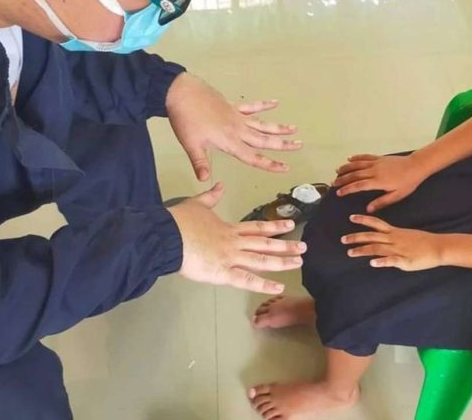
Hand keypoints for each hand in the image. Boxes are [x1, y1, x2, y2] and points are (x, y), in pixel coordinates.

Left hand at [166, 73, 301, 180]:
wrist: (181, 93)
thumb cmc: (185, 121)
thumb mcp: (191, 145)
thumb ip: (200, 163)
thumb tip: (204, 180)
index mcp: (230, 142)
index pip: (253, 157)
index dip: (270, 164)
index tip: (285, 168)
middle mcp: (238, 130)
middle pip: (264, 139)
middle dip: (282, 145)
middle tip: (299, 146)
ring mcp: (237, 116)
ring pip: (262, 124)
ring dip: (278, 127)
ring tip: (294, 129)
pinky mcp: (232, 106)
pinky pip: (251, 106)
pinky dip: (263, 105)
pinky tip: (275, 103)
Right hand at [168, 183, 305, 293]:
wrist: (168, 235)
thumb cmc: (179, 221)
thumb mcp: (197, 203)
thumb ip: (211, 196)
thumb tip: (219, 185)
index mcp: (228, 229)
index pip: (256, 227)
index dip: (274, 227)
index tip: (290, 225)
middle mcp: (234, 243)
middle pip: (265, 244)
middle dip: (285, 245)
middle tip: (304, 247)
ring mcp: (230, 258)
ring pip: (262, 260)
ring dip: (282, 261)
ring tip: (299, 263)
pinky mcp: (222, 273)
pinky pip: (247, 280)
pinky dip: (263, 284)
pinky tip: (278, 286)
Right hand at [333, 154, 425, 211]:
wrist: (416, 166)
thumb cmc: (408, 182)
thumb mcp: (396, 195)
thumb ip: (382, 202)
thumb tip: (368, 209)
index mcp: (377, 181)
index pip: (358, 186)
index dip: (347, 189)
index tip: (339, 193)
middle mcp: (374, 171)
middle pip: (354, 174)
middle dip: (342, 179)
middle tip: (333, 183)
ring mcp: (376, 163)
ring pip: (357, 164)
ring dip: (346, 167)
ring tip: (337, 171)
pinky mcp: (379, 158)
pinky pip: (365, 157)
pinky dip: (356, 158)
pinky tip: (349, 159)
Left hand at [341, 215, 442, 270]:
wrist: (438, 247)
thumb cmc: (423, 241)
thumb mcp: (406, 234)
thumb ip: (393, 236)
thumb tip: (382, 239)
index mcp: (395, 232)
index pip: (376, 223)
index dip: (363, 220)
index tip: (351, 217)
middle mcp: (394, 239)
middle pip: (372, 236)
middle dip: (356, 237)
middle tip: (343, 239)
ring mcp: (398, 249)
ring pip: (377, 248)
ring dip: (363, 250)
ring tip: (350, 252)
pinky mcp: (404, 260)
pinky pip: (391, 261)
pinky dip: (381, 262)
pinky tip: (372, 263)